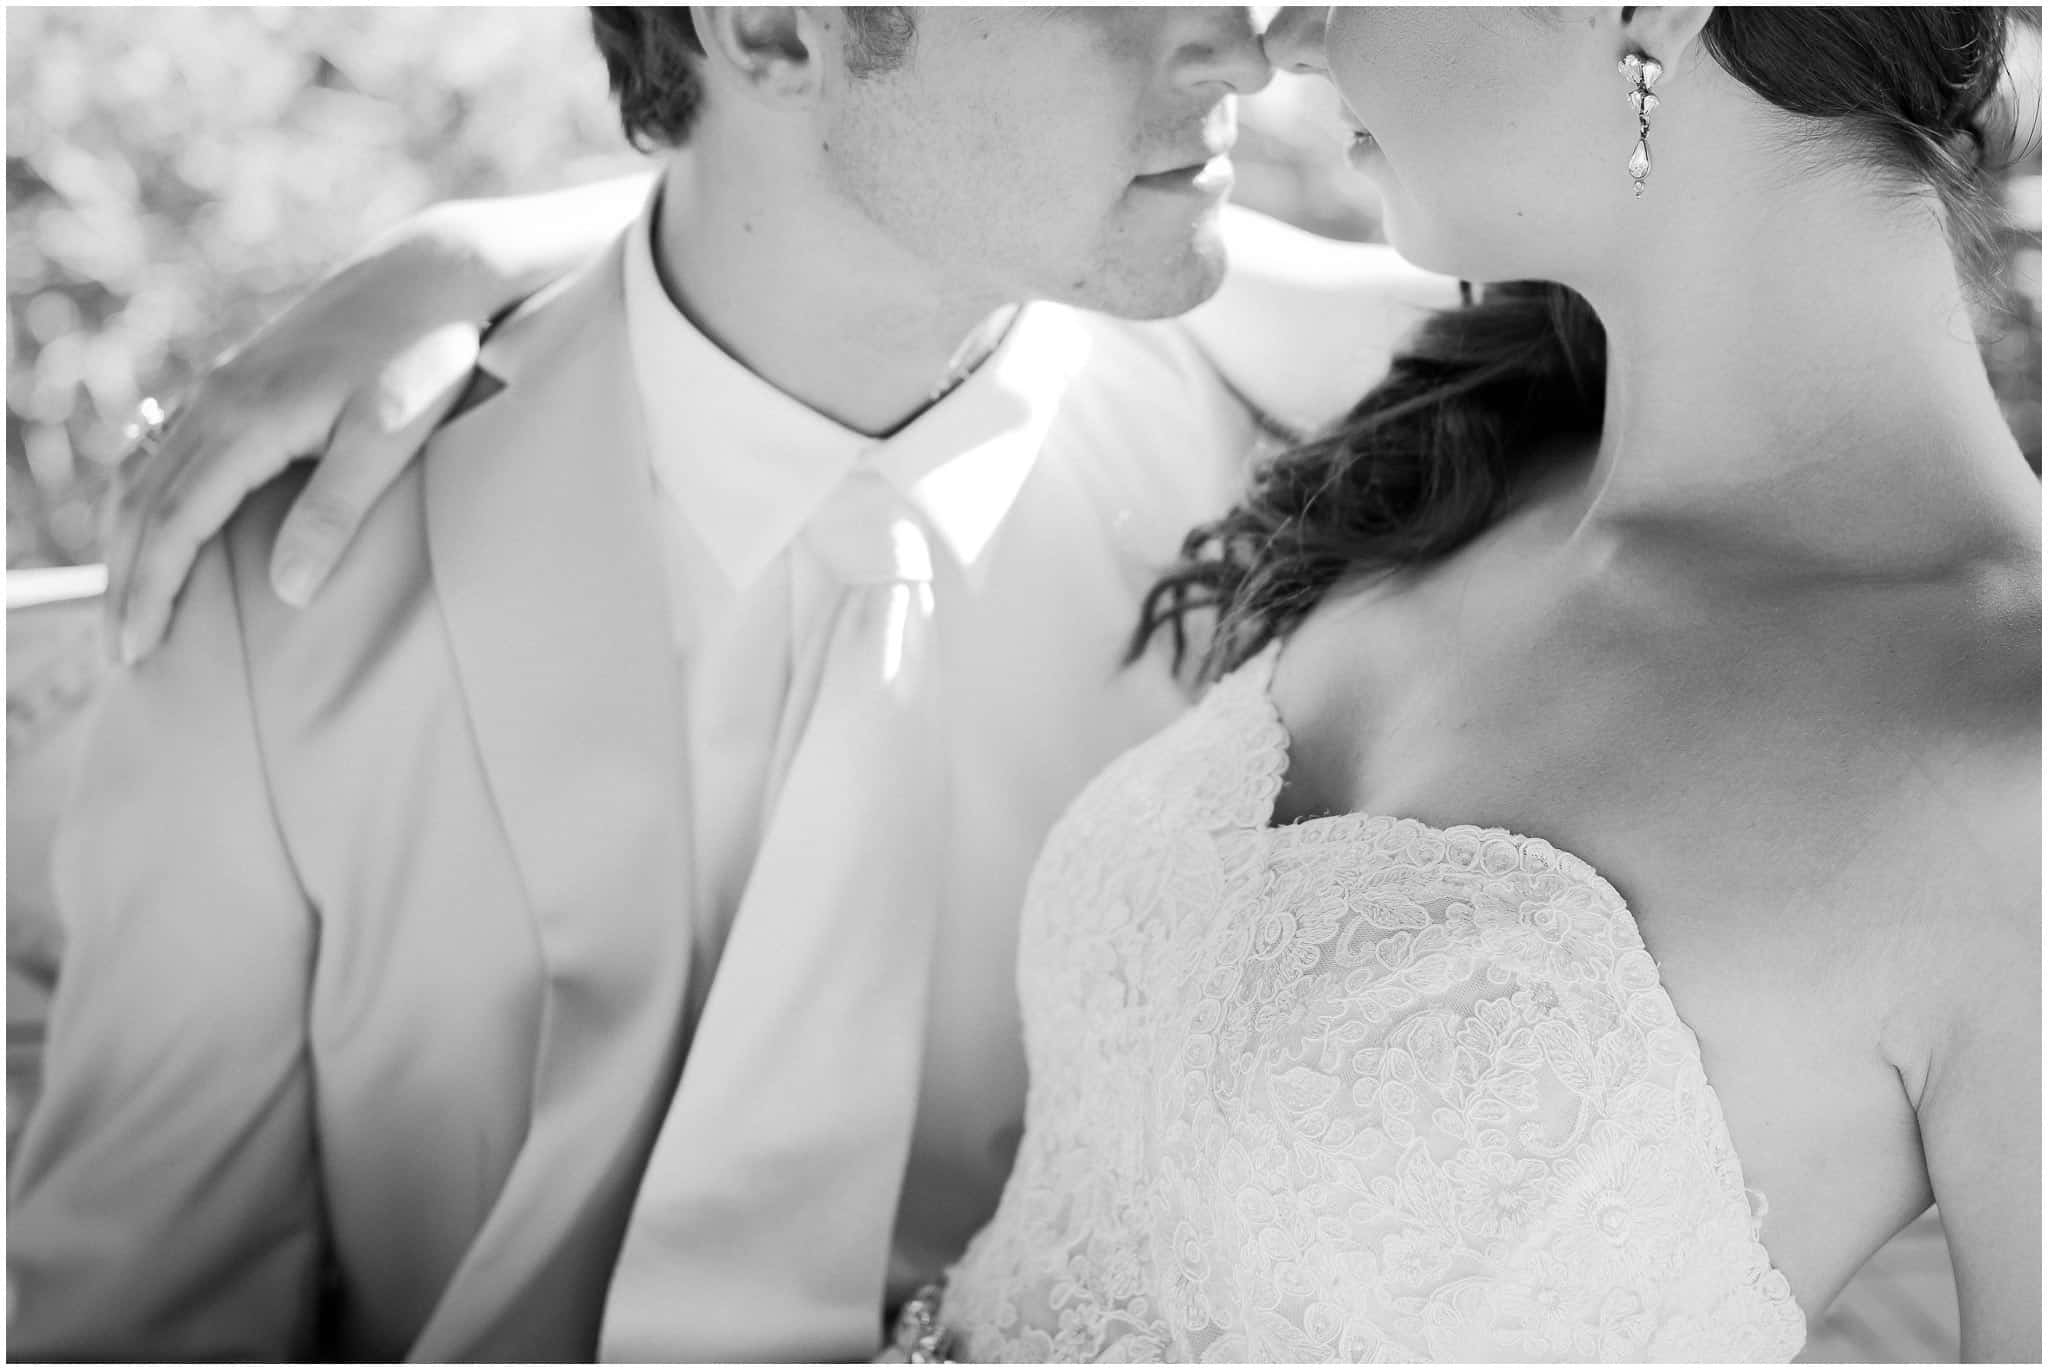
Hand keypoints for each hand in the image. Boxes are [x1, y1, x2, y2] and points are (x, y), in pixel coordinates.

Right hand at [105, 244, 481, 664]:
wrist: (429, 274)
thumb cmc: (422, 357)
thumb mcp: (387, 439)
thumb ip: (335, 512)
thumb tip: (287, 590)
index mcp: (245, 422)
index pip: (174, 525)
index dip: (150, 592)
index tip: (138, 653)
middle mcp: (216, 401)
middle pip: (142, 506)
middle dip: (125, 583)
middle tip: (122, 655)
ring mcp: (222, 386)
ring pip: (144, 475)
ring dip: (127, 544)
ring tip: (129, 606)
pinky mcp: (240, 379)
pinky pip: (166, 449)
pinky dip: (146, 499)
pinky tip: (155, 528)